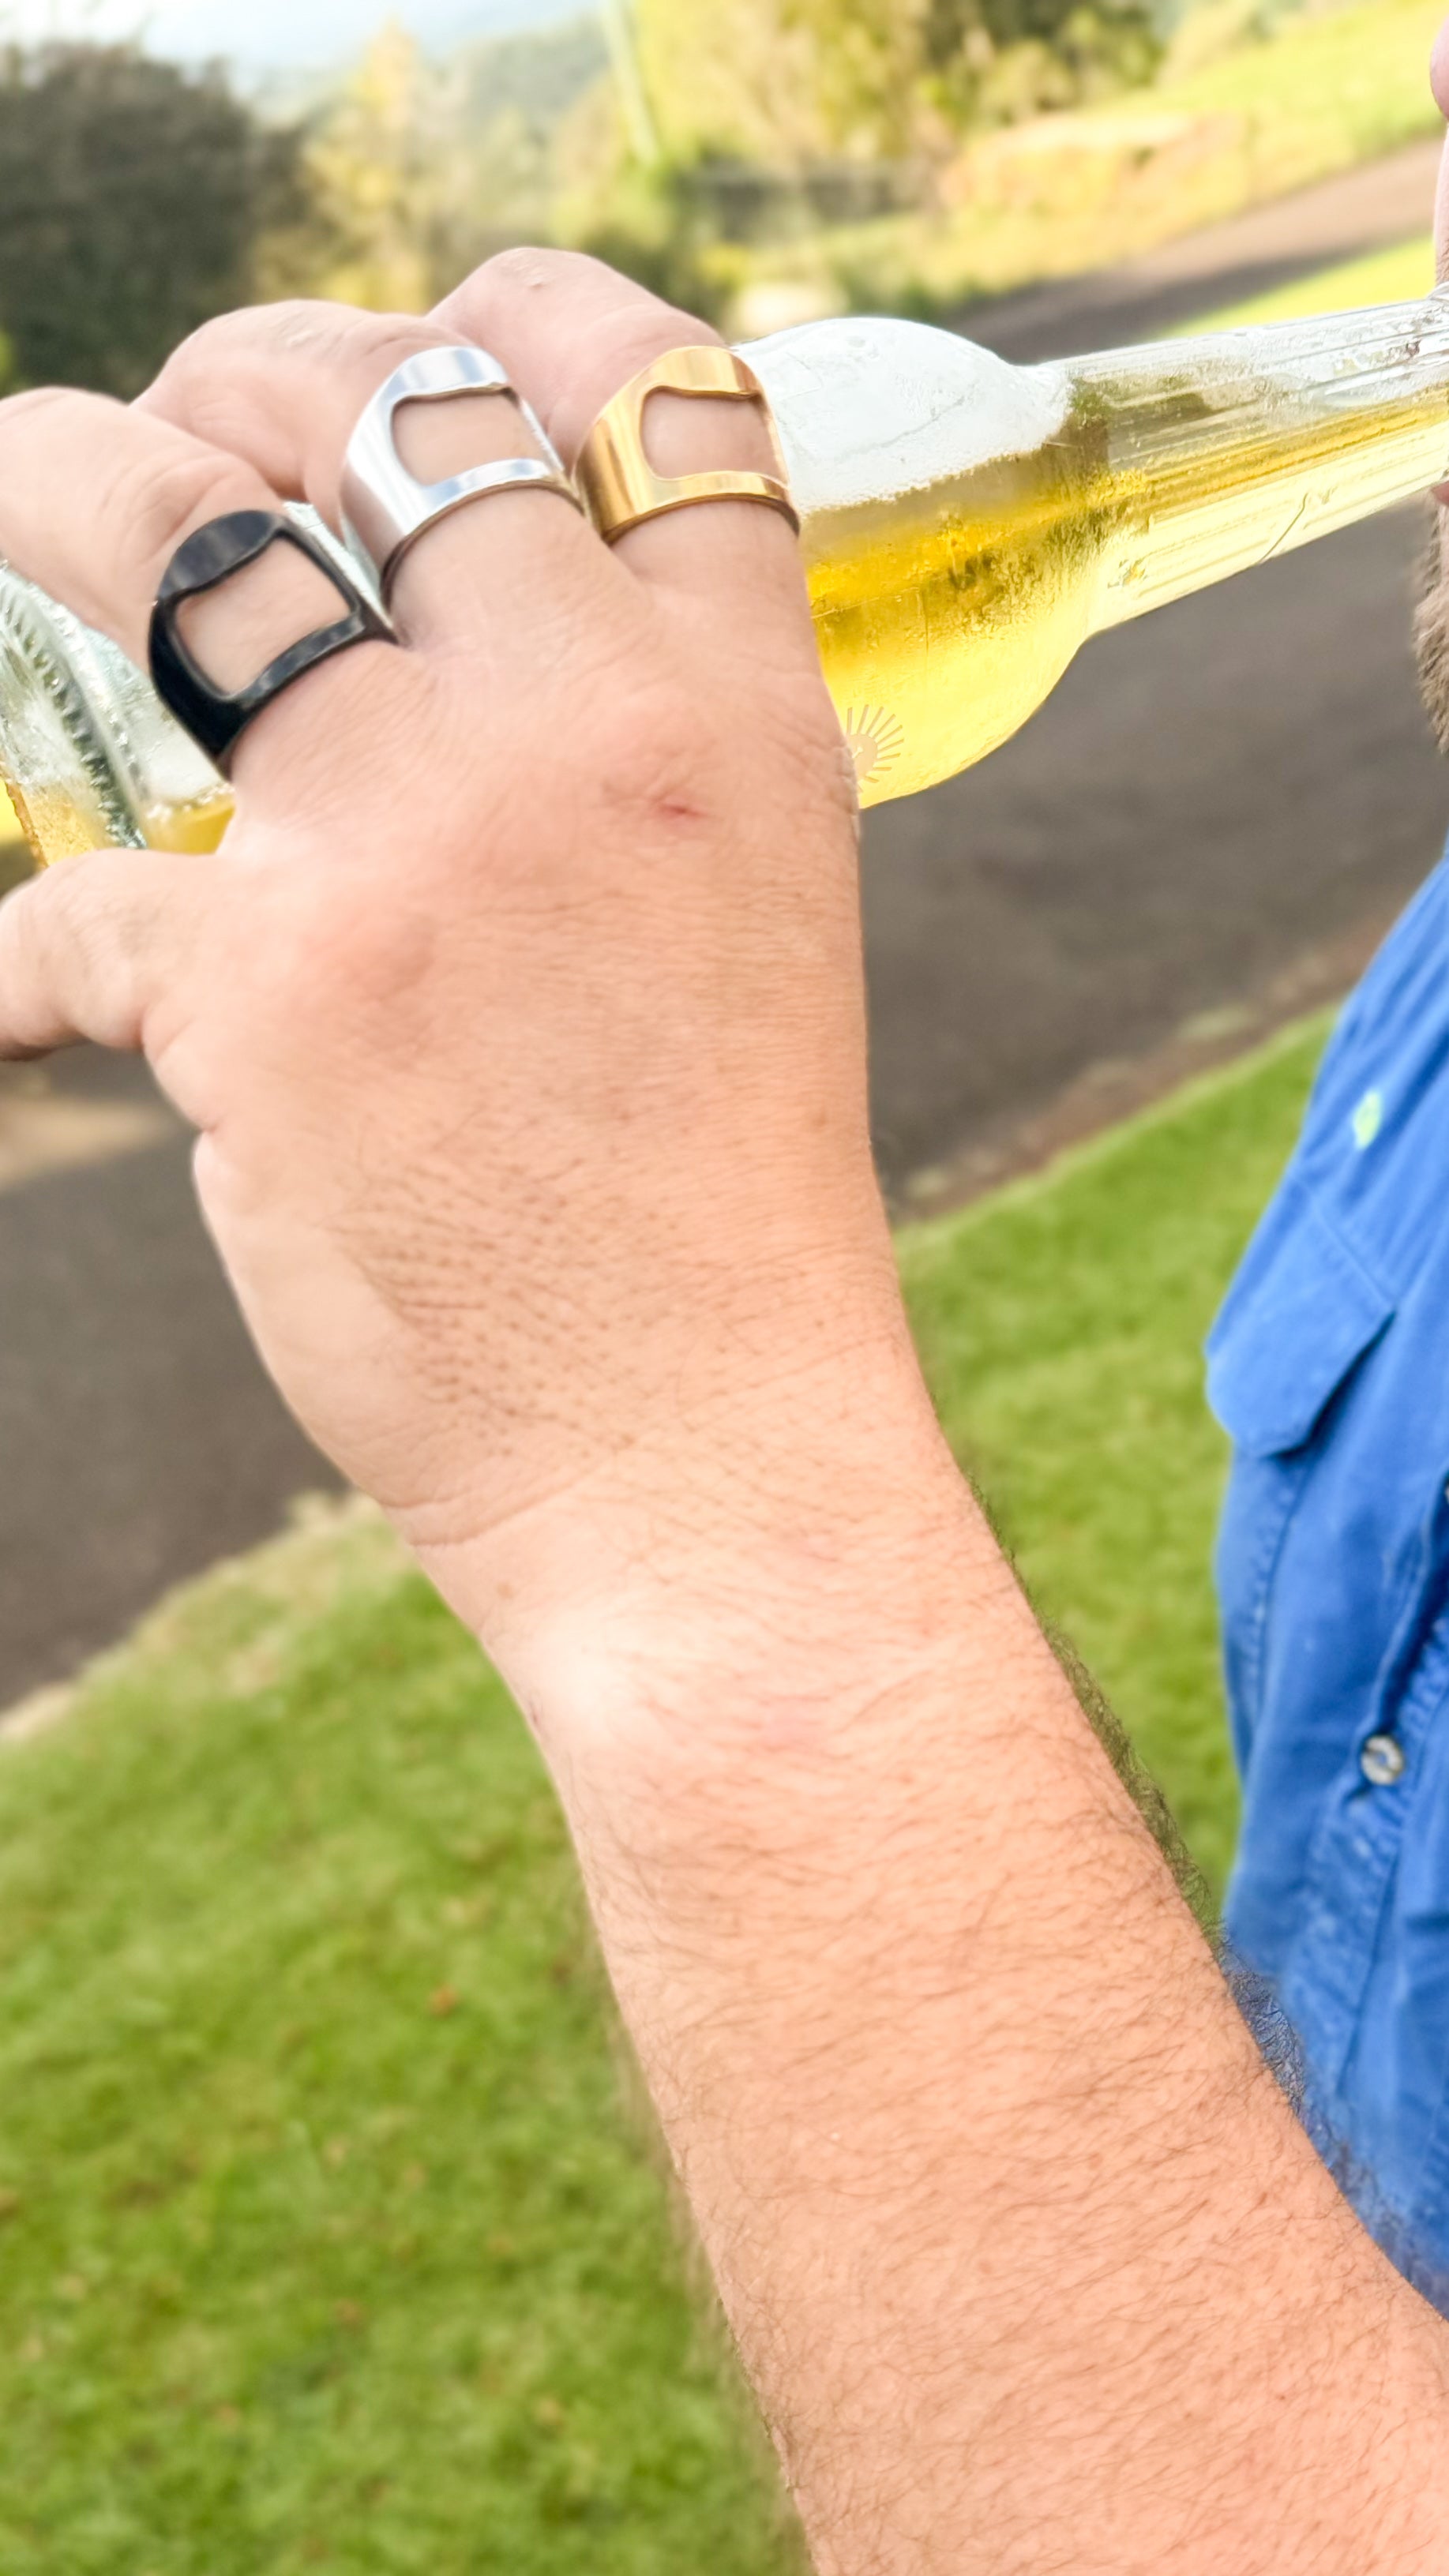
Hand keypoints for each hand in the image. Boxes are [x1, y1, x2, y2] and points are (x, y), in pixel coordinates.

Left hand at [0, 256, 936, 1710]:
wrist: (703, 1449)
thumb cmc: (717, 1209)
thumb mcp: (747, 924)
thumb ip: (634, 759)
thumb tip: (440, 640)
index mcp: (738, 712)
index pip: (651, 380)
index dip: (516, 312)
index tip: (421, 340)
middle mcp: (587, 732)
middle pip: (379, 406)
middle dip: (248, 379)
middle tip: (187, 437)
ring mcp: (418, 844)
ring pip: (177, 538)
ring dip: (57, 484)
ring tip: (21, 485)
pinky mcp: (265, 994)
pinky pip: (67, 913)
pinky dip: (17, 964)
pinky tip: (14, 1005)